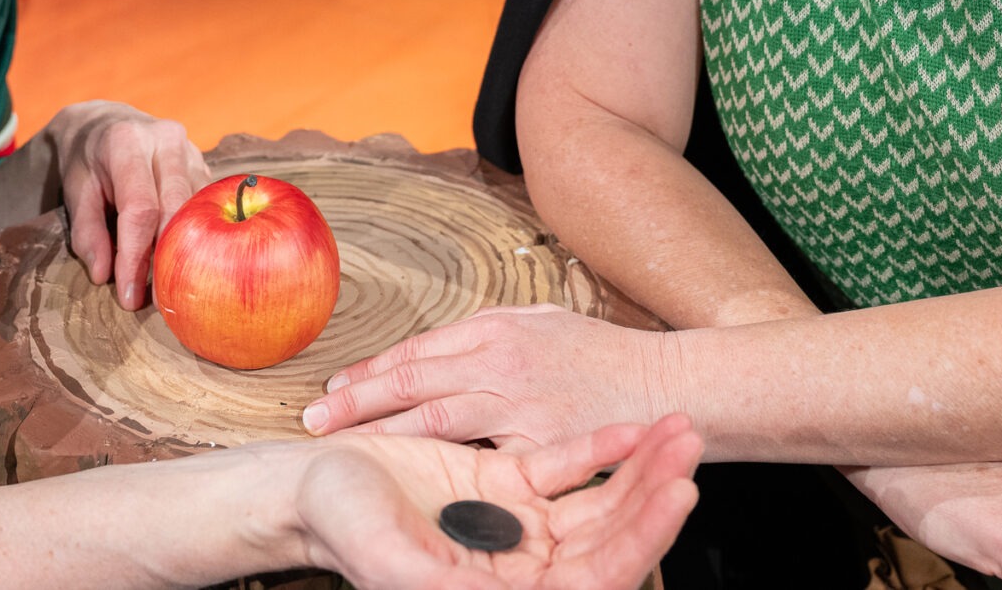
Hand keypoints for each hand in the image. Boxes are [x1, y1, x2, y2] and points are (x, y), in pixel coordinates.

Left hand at [52, 100, 207, 309]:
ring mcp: (191, 149)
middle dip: (164, 259)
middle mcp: (165, 140)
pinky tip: (184, 260)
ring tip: (168, 286)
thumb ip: (87, 232)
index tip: (129, 296)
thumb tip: (104, 275)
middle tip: (151, 300)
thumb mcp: (75, 190)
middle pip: (176, 209)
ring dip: (184, 250)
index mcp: (127, 142)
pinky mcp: (204, 162)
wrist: (107, 122)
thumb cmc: (88, 160)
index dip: (136, 255)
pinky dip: (196, 234)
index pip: (140, 208)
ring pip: (197, 209)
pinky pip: (206, 205)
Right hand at [296, 417, 701, 589]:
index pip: (596, 574)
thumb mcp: (392, 561)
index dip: (641, 537)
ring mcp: (519, 521)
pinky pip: (565, 465)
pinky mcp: (506, 480)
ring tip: (679, 430)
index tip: (678, 496)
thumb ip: (449, 583)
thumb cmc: (342, 526)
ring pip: (596, 500)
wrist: (310, 487)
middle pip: (610, 536)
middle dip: (655, 494)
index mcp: (506, 588)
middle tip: (691, 451)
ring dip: (639, 467)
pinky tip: (633, 427)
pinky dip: (600, 446)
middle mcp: (523, 563)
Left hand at [302, 304, 678, 452]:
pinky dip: (443, 466)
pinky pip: (481, 458)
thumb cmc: (604, 355)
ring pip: (434, 419)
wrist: (666, 385)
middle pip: (411, 381)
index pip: (415, 352)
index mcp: (496, 329)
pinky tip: (414, 480)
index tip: (333, 388)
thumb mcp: (542, 323)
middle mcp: (499, 362)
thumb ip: (490, 335)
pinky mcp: (538, 445)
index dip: (370, 371)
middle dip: (357, 401)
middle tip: (313, 419)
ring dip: (383, 431)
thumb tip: (444, 348)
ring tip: (344, 446)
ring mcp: (518, 404)